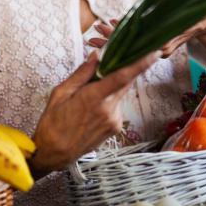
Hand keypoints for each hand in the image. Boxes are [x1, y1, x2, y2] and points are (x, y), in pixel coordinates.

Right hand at [31, 50, 159, 173]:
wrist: (55, 152)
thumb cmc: (53, 121)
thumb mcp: (61, 92)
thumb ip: (82, 73)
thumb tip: (96, 55)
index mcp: (93, 98)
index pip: (122, 77)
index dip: (140, 64)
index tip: (153, 53)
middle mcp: (109, 109)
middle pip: (125, 83)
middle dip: (123, 69)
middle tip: (115, 59)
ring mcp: (114, 120)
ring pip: (119, 94)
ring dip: (112, 86)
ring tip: (90, 90)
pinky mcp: (116, 128)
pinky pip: (116, 105)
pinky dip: (109, 98)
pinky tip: (92, 105)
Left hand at [86, 0, 205, 57]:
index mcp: (160, 34)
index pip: (130, 37)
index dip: (112, 35)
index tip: (99, 30)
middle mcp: (160, 46)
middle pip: (129, 46)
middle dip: (108, 42)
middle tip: (90, 39)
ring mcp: (160, 48)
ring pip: (133, 47)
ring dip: (115, 41)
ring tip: (98, 34)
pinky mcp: (161, 47)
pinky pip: (141, 44)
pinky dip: (128, 38)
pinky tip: (115, 30)